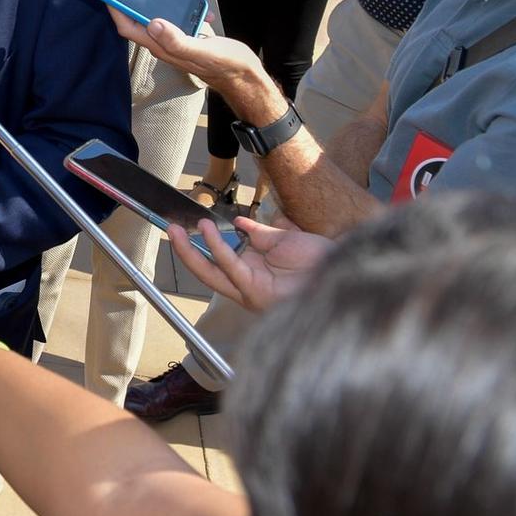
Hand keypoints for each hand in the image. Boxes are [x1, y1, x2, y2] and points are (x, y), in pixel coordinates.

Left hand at [106, 7, 283, 124]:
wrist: (246, 76)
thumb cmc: (226, 66)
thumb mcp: (202, 51)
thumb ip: (178, 40)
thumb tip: (154, 23)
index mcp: (161, 46)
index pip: (128, 27)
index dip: (116, 9)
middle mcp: (165, 41)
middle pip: (143, 13)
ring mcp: (177, 37)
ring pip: (166, 10)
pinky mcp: (190, 34)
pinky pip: (185, 13)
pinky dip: (194, 3)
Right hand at [168, 215, 333, 312]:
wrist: (345, 269)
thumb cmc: (320, 260)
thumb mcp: (284, 240)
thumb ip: (259, 233)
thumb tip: (239, 223)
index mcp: (254, 272)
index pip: (220, 259)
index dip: (201, 244)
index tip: (188, 224)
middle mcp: (249, 284)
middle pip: (208, 270)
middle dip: (186, 251)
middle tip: (169, 229)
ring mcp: (252, 290)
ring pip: (212, 273)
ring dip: (194, 250)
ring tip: (180, 229)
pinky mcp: (257, 292)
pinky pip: (232, 269)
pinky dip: (218, 249)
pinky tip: (209, 233)